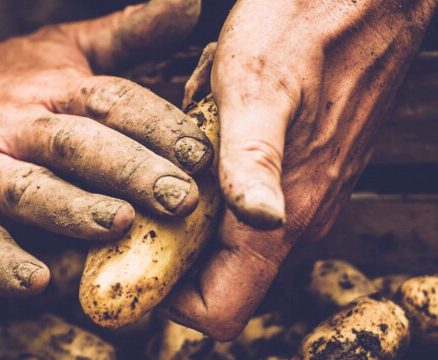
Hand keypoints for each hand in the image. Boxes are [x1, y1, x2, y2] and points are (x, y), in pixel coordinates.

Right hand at [0, 0, 207, 292]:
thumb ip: (128, 36)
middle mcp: (13, 124)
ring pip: (26, 189)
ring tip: (116, 224)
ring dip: (70, 208)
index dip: (158, 124)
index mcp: (50, 86)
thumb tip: (193, 7)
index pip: (110, 100)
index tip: (204, 152)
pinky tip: (34, 282)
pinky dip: (0, 261)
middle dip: (129, 169)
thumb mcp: (57, 50)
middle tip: (180, 197)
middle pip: (75, 143)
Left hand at [162, 0, 437, 337]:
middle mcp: (298, 219)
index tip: (133, 253)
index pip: (219, 311)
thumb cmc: (305, 26)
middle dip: (170, 242)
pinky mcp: (302, 171)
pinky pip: (241, 194)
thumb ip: (253, 160)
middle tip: (144, 184)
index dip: (169, 298)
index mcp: (287, 215)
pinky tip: (208, 119)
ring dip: (190, 199)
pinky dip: (212, 170)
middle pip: (215, 277)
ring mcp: (303, 196)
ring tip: (182, 140)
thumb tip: (261, 223)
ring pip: (225, 232)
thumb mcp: (256, 87)